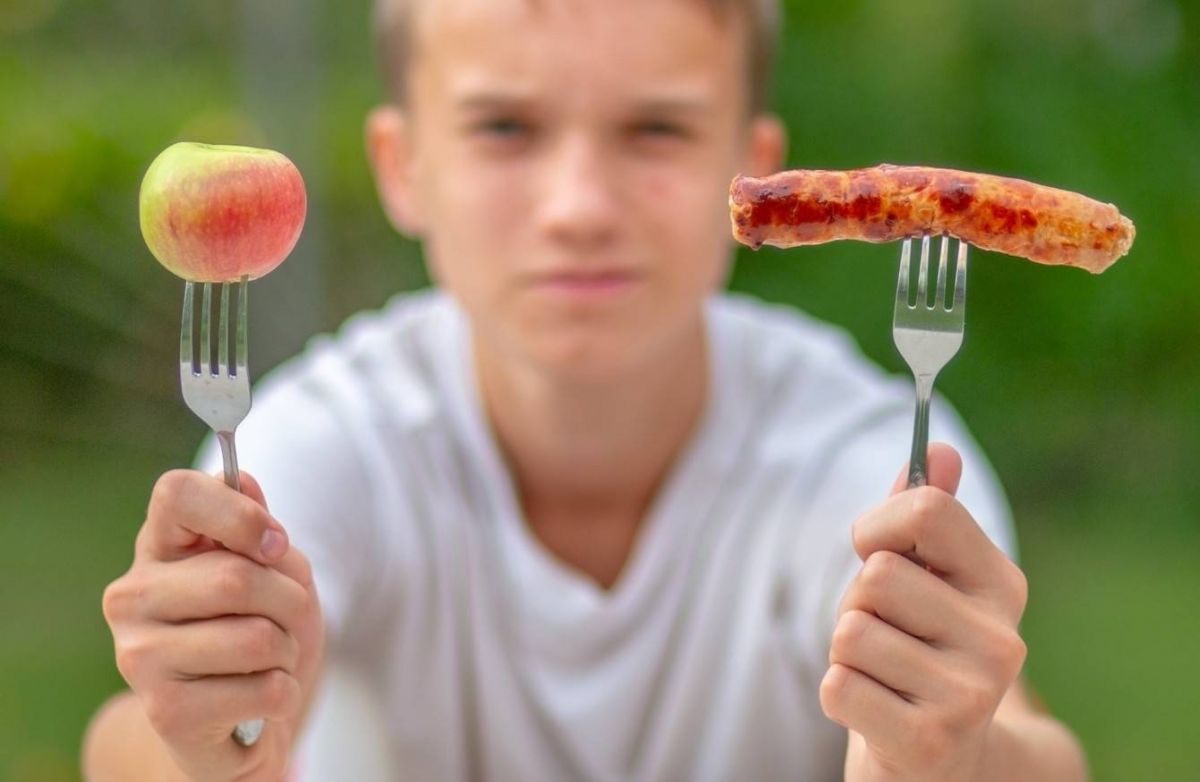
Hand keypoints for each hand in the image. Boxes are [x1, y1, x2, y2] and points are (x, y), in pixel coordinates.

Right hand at [102, 470, 323, 781]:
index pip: (177, 493)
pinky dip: (285, 693)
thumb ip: (262, 531)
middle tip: (287, 621)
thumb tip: (243, 480)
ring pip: (258, 638)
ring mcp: (140, 656)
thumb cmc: (259, 630)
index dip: (239, 513)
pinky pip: (266, 688)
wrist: (238, 721)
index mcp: (157, 547)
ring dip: (289, 651)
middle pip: (237, 577)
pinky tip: (257, 699)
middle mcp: (132, 597)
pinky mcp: (165, 711)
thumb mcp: (276, 572)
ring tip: (269, 661)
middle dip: (291, 601)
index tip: (275, 545)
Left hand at [820, 444, 1028, 781]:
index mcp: (1003, 584)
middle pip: (876, 576)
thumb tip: (939, 448)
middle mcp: (1001, 638)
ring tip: (884, 675)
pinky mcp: (930, 740)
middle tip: (887, 636)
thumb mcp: (926, 581)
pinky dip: (840, 695)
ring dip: (848, 653)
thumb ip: (924, 516)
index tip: (876, 550)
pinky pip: (837, 684)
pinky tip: (877, 709)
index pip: (928, 509)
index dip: (878, 524)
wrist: (944, 763)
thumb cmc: (919, 652)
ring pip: (849, 631)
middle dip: (857, 603)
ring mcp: (971, 694)